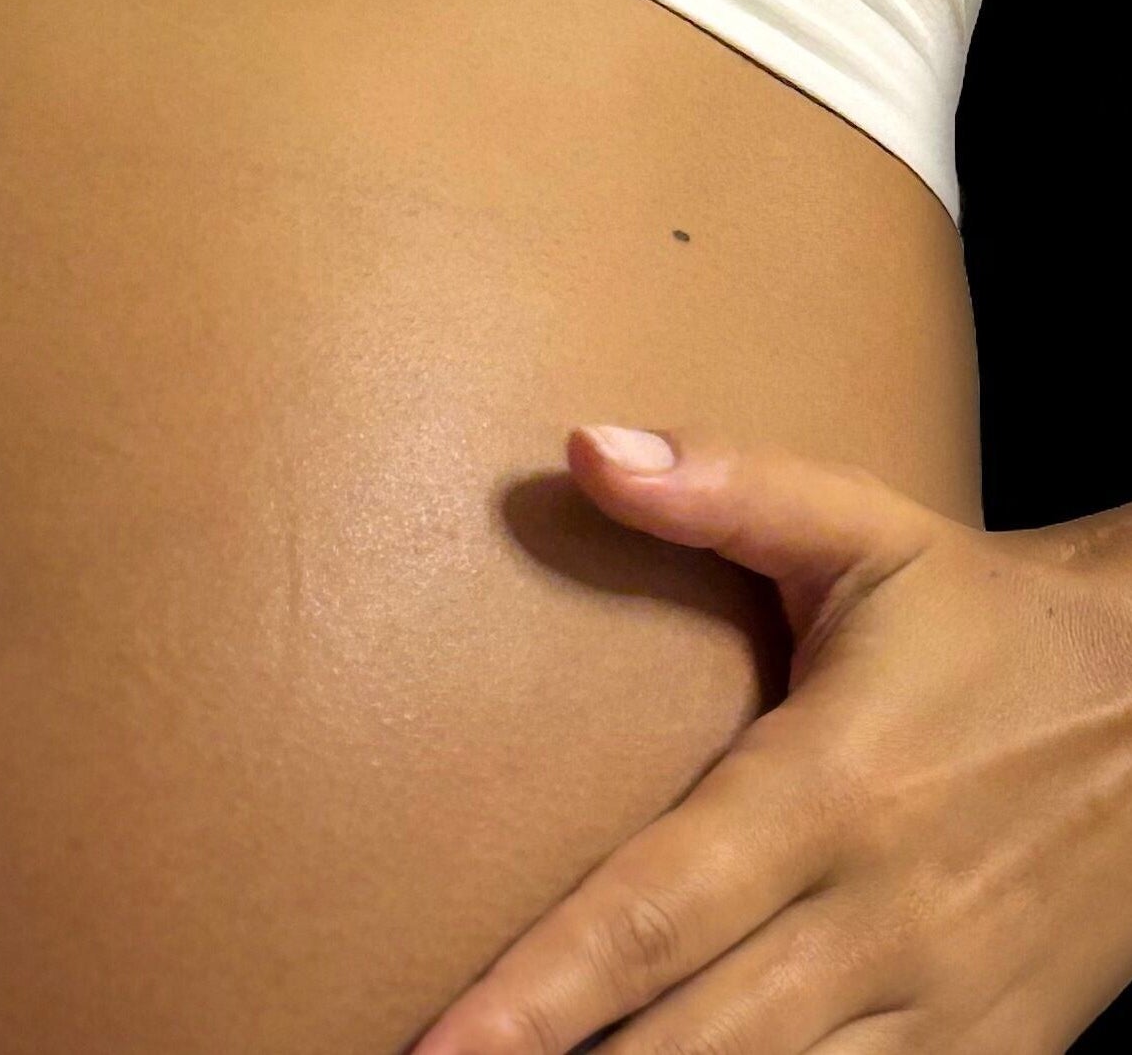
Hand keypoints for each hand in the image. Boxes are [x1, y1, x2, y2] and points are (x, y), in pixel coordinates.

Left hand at [410, 426, 1131, 1054]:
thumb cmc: (990, 621)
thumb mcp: (869, 531)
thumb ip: (727, 488)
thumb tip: (583, 447)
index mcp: (831, 791)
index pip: (655, 913)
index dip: (541, 993)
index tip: (440, 1047)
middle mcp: (884, 919)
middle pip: (702, 1041)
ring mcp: (950, 1005)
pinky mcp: (1001, 1053)